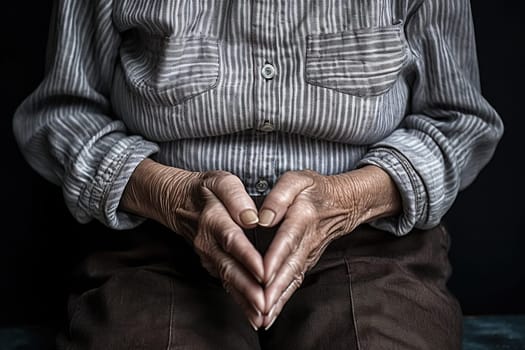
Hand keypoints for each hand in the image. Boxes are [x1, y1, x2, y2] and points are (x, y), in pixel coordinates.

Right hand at [120, 159, 264, 328]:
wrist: (180, 203)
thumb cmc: (207, 190)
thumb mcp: (221, 181)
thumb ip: (236, 197)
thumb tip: (251, 218)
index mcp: (213, 219)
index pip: (232, 240)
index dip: (248, 257)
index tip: (264, 271)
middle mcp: (208, 243)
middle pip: (229, 267)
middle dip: (247, 288)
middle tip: (265, 305)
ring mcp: (208, 257)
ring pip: (227, 280)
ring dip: (244, 299)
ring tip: (261, 316)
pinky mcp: (212, 265)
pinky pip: (226, 283)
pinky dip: (239, 300)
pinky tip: (253, 315)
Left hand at [258, 166, 400, 328]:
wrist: (343, 203)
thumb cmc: (314, 189)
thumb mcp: (297, 180)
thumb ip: (280, 195)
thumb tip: (263, 218)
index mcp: (302, 217)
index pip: (288, 240)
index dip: (276, 258)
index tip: (263, 275)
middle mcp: (307, 241)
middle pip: (290, 267)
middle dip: (275, 290)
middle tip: (259, 308)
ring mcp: (308, 255)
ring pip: (292, 280)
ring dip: (278, 301)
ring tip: (261, 320)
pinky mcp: (306, 263)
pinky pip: (294, 284)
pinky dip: (282, 302)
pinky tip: (268, 317)